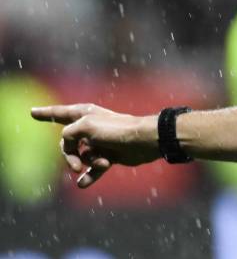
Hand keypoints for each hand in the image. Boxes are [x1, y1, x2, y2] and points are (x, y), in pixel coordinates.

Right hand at [31, 103, 159, 188]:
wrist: (143, 141)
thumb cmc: (116, 130)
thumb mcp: (85, 127)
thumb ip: (68, 135)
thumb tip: (72, 150)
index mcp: (84, 114)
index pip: (59, 113)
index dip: (46, 113)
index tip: (32, 112)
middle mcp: (90, 127)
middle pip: (66, 144)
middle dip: (70, 157)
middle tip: (77, 167)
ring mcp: (99, 142)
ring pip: (80, 158)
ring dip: (88, 164)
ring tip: (102, 163)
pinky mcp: (108, 155)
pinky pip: (93, 169)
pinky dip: (90, 176)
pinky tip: (83, 184)